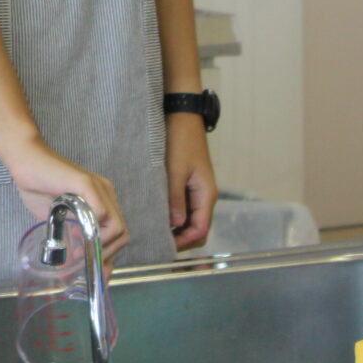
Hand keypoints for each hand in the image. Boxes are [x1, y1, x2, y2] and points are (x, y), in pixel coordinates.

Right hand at [0, 136, 128, 263]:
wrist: (24, 160)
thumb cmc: (38, 187)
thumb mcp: (59, 219)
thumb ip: (73, 235)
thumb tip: (78, 262)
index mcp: (102, 201)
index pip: (118, 234)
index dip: (109, 256)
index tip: (95, 272)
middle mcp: (106, 194)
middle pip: (122, 233)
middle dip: (105, 254)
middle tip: (84, 261)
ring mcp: (98, 188)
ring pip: (117, 226)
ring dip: (100, 245)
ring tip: (80, 253)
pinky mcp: (86, 184)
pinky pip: (101, 212)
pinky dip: (93, 229)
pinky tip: (76, 236)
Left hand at [166, 114, 218, 250]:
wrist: (183, 116)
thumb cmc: (180, 140)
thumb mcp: (175, 170)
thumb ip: (176, 198)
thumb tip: (176, 225)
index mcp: (206, 194)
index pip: (201, 230)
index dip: (184, 242)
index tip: (165, 246)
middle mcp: (205, 196)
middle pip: (198, 229)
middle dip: (182, 240)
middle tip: (159, 243)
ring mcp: (198, 190)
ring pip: (192, 219)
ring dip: (178, 229)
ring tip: (156, 231)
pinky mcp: (190, 184)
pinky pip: (186, 208)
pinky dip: (176, 216)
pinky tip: (160, 216)